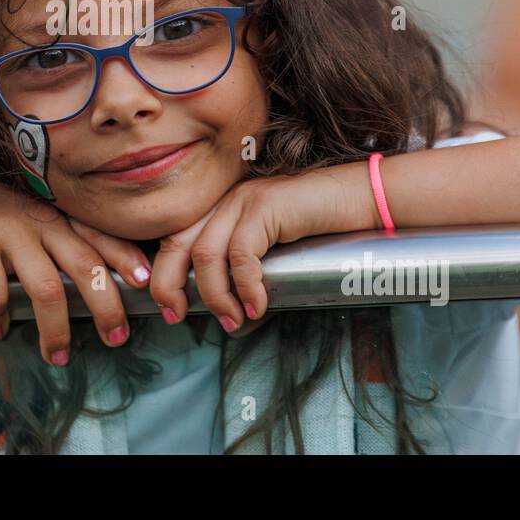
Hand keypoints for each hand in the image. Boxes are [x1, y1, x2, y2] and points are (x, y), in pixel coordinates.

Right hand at [0, 178, 151, 364]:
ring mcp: (6, 233)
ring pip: (46, 287)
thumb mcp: (22, 217)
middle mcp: (36, 222)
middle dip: (106, 304)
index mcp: (52, 216)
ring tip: (59, 356)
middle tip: (118, 337)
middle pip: (84, 265)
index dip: (125, 259)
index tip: (146, 285)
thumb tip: (87, 279)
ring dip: (56, 328)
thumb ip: (51, 239)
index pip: (98, 236)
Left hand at [149, 164, 374, 330]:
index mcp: (219, 208)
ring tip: (231, 321)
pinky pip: (242, 254)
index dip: (162, 273)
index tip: (168, 307)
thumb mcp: (268, 247)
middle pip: (178, 242)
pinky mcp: (265, 206)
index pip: (175, 238)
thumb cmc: (316, 228)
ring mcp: (243, 200)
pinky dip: (246, 286)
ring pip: (207, 253)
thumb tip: (225, 307)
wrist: (357, 198)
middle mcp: (224, 200)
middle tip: (176, 316)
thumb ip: (242, 264)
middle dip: (169, 284)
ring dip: (215, 295)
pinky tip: (257, 307)